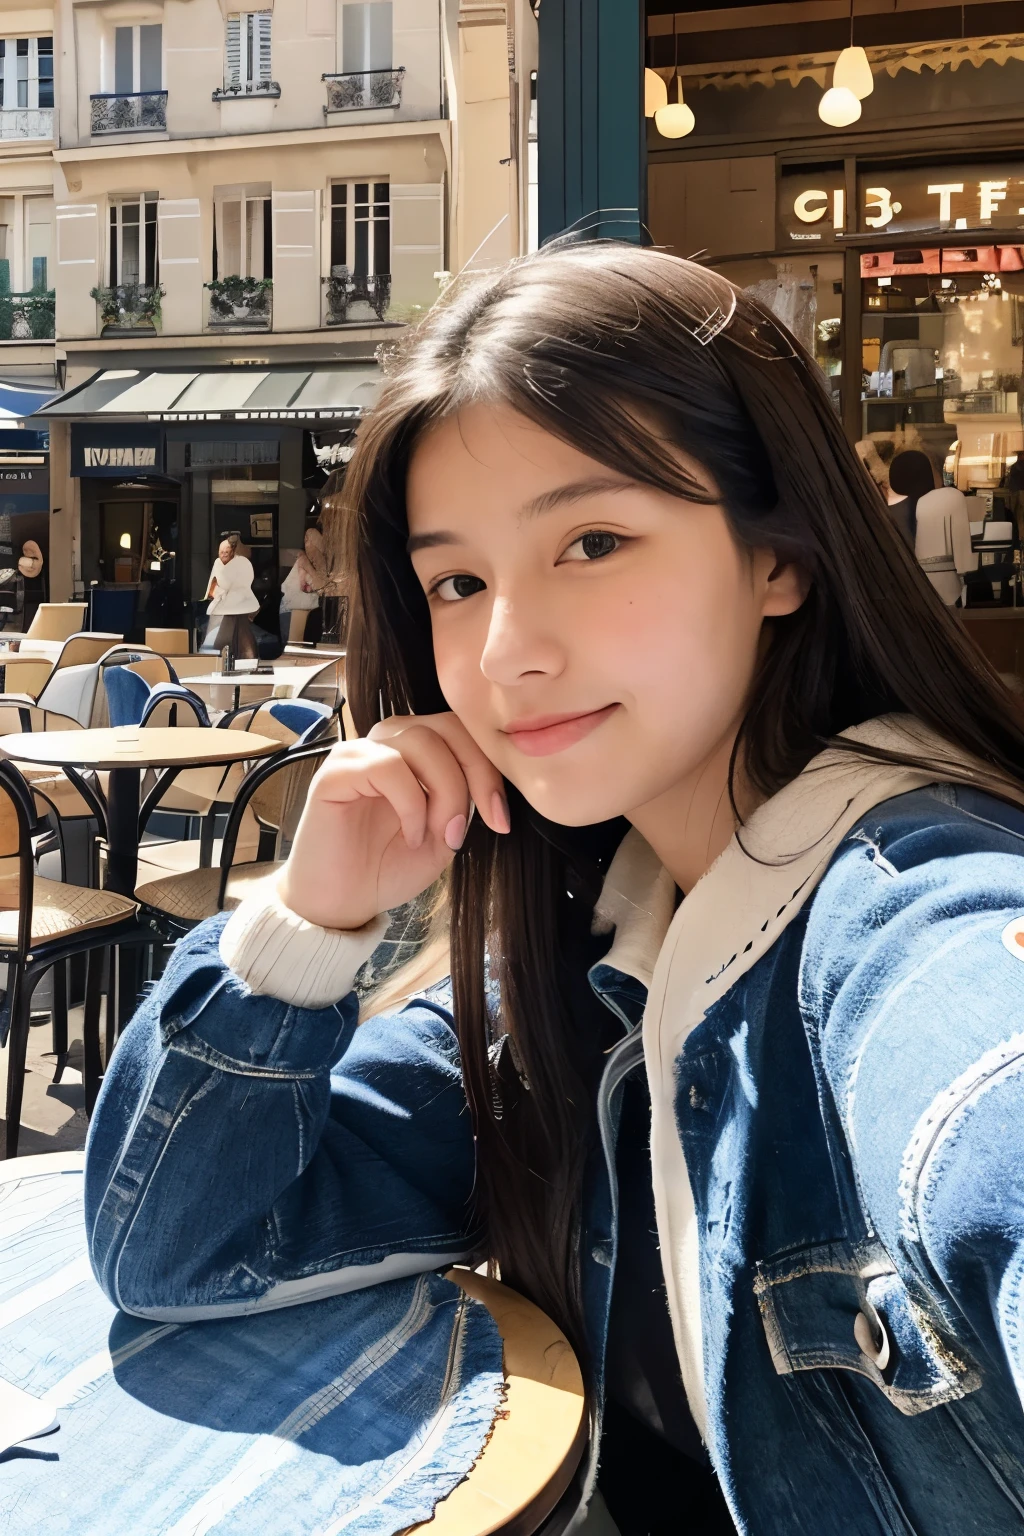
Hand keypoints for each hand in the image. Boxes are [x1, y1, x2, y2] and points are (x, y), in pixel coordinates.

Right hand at [276, 713, 509, 930]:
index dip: (490, 769)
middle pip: (449, 727)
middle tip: (466, 828)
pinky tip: (410, 835)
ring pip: (422, 742)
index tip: (501, 821)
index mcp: (415, 749)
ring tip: (436, 834)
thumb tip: (495, 782)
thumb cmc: (389, 866)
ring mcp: (359, 752)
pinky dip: (411, 804)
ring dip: (443, 793)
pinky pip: (388, 766)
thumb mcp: (445, 832)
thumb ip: (467, 799)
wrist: (342, 903)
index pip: (463, 730)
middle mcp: (387, 740)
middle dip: (474, 777)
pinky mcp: (335, 772)